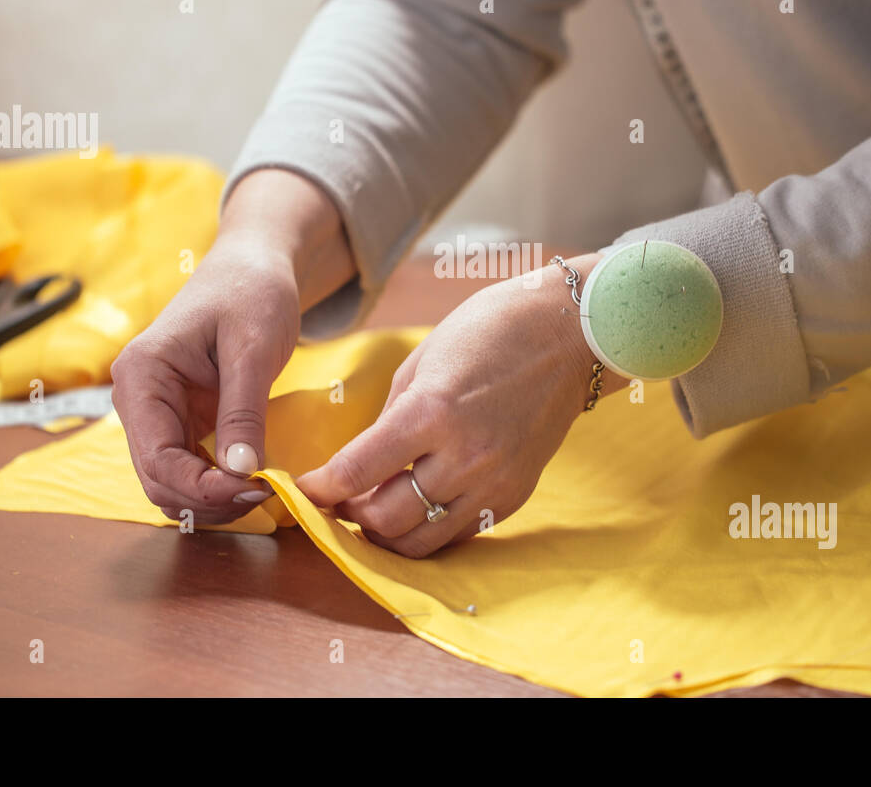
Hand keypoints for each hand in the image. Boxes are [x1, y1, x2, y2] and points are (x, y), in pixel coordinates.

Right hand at [112, 168, 354, 526]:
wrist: (254, 266)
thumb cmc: (252, 292)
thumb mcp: (254, 349)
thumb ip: (243, 412)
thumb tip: (241, 474)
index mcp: (141, 375)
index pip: (159, 459)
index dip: (204, 488)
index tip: (257, 491)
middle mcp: (137, 398)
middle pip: (158, 480)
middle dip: (209, 499)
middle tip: (267, 496)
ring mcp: (156, 412)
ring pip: (171, 482)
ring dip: (212, 499)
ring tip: (263, 490)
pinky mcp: (180, 419)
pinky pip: (189, 468)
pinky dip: (217, 484)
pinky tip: (253, 480)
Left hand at [295, 254, 626, 556]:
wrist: (568, 333)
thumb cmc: (490, 330)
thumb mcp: (423, 361)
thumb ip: (391, 417)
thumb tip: (363, 461)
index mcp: (431, 412)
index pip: (357, 471)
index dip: (319, 488)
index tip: (303, 489)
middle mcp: (464, 456)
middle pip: (386, 518)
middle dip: (351, 514)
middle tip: (340, 499)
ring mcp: (495, 481)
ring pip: (422, 541)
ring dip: (387, 533)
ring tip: (374, 511)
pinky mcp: (515, 494)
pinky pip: (460, 532)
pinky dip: (430, 528)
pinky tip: (418, 506)